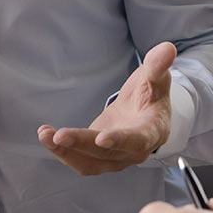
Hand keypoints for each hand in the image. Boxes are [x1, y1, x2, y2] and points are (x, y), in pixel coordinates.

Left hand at [36, 41, 175, 175]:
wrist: (146, 111)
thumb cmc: (153, 94)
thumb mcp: (157, 76)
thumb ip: (158, 65)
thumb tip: (167, 49)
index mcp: (151, 130)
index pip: (137, 139)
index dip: (120, 140)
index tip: (102, 139)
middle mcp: (134, 150)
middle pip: (106, 154)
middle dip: (81, 144)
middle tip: (59, 135)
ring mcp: (115, 157)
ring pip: (90, 163)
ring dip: (65, 153)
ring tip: (45, 135)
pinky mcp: (98, 157)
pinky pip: (79, 160)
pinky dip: (62, 151)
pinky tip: (46, 135)